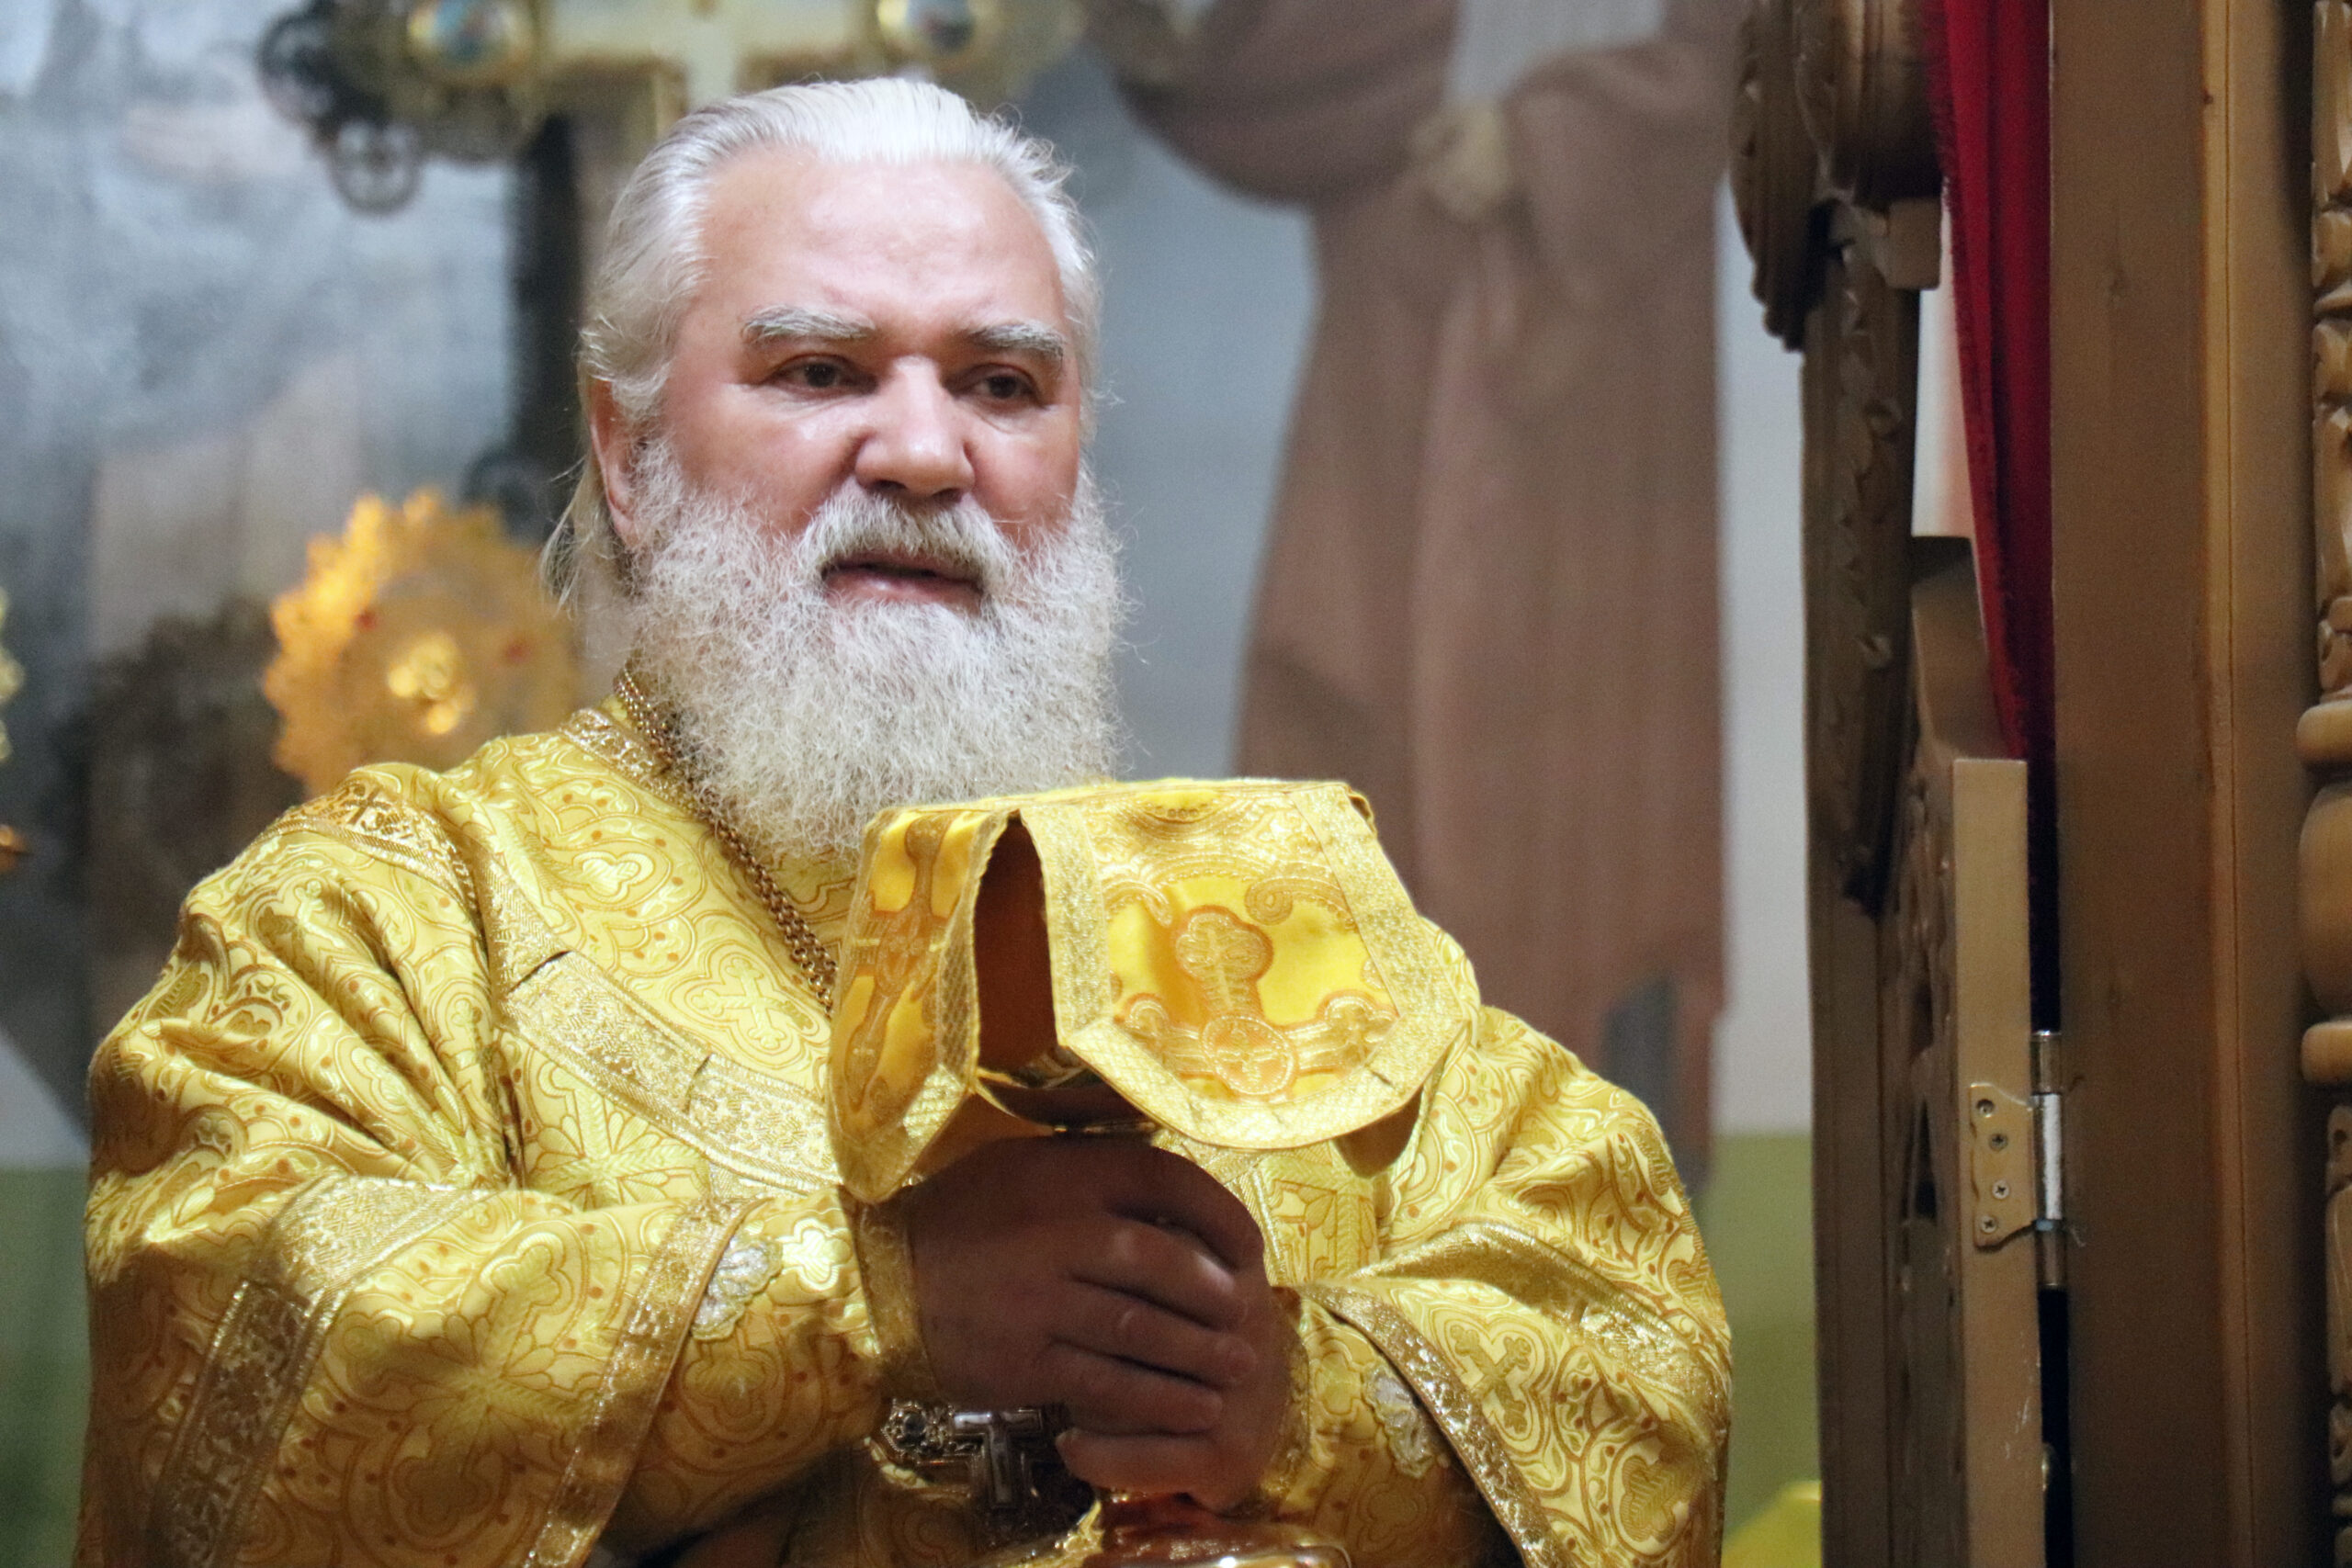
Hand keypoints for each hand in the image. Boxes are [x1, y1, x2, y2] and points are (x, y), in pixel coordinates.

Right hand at [897, 1138, 1289, 1500]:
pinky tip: (1192, 1408)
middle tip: (1252, 1316)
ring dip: (1202, 1354)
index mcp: (1064, 1174)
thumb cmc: (959, 1218)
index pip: (1167, 1182)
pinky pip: (1108, 1383)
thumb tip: (1172, 1180)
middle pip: (1167, 1264)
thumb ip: (1091, 1164)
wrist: (874, 1283)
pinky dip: (1158, 1400)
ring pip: (1145, 1330)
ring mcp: (1041, 1301)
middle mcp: (1058, 1232)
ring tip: (1237, 1366)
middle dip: (1220, 1296)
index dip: (1222, 1215)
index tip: (1249, 1247)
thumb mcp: (1019, 1164)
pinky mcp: (1025, 1361)